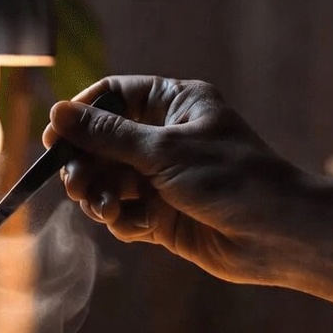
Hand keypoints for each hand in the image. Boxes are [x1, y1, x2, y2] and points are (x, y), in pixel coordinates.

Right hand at [43, 76, 310, 284]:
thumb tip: (58, 112)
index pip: (114, 96)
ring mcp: (163, 178)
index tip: (56, 137)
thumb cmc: (232, 178)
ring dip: (98, 195)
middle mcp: (166, 138)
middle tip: (75, 183)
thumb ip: (107, 135)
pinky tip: (129, 225)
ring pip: (108, 181)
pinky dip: (120, 219)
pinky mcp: (163, 216)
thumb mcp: (164, 150)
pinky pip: (124, 213)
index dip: (81, 115)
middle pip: (102, 143)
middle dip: (85, 164)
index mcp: (174, 105)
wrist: (277, 235)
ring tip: (103, 209)